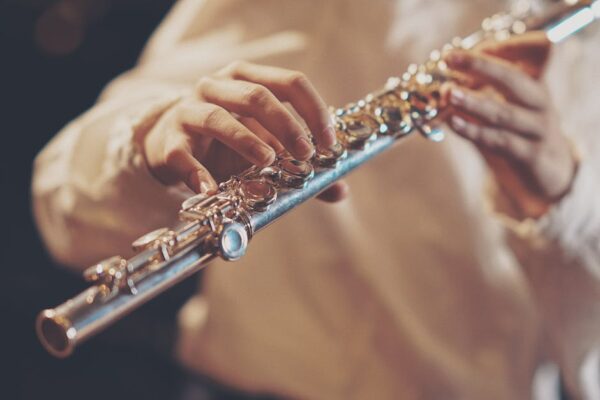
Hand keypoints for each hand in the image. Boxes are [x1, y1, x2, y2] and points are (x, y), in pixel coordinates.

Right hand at [141, 61, 347, 201]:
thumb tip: (340, 190)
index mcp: (248, 79)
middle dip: (286, 124)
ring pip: (217, 117)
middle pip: (256, 95)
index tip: (329, 142)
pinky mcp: (170, 141)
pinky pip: (182, 155)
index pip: (289, 82)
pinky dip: (197, 173)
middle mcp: (218, 87)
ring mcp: (189, 111)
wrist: (171, 145)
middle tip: (306, 153)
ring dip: (246, 140)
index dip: (314, 110)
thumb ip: (299, 166)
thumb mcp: (265, 147)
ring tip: (267, 161)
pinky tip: (212, 190)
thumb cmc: (226, 143)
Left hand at [444, 32, 576, 217]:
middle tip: (451, 59)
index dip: (505, 45)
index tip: (475, 45)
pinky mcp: (532, 154)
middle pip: (515, 79)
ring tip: (448, 93)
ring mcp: (539, 129)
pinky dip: (476, 131)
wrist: (548, 171)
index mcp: (537, 82)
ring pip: (504, 113)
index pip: (534, 51)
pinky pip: (501, 141)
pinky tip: (454, 123)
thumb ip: (478, 94)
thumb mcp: (503, 107)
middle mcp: (541, 102)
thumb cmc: (517, 131)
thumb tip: (443, 84)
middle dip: (482, 67)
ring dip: (473, 102)